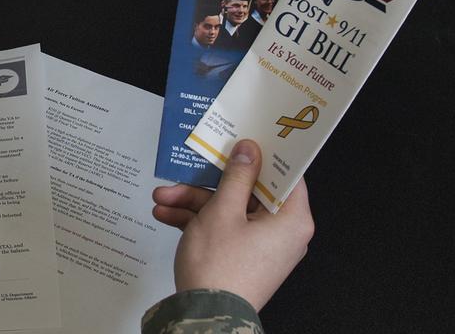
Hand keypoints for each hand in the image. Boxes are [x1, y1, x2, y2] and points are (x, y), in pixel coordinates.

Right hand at [151, 139, 313, 310]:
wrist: (204, 318)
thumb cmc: (220, 268)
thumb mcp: (222, 211)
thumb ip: (237, 176)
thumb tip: (249, 151)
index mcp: (291, 220)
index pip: (286, 176)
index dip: (266, 155)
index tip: (248, 138)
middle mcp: (281, 233)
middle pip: (248, 192)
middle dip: (208, 183)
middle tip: (189, 169)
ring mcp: (260, 247)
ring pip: (228, 210)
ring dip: (193, 203)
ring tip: (162, 197)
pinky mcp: (241, 257)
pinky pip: (221, 229)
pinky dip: (196, 222)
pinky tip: (167, 215)